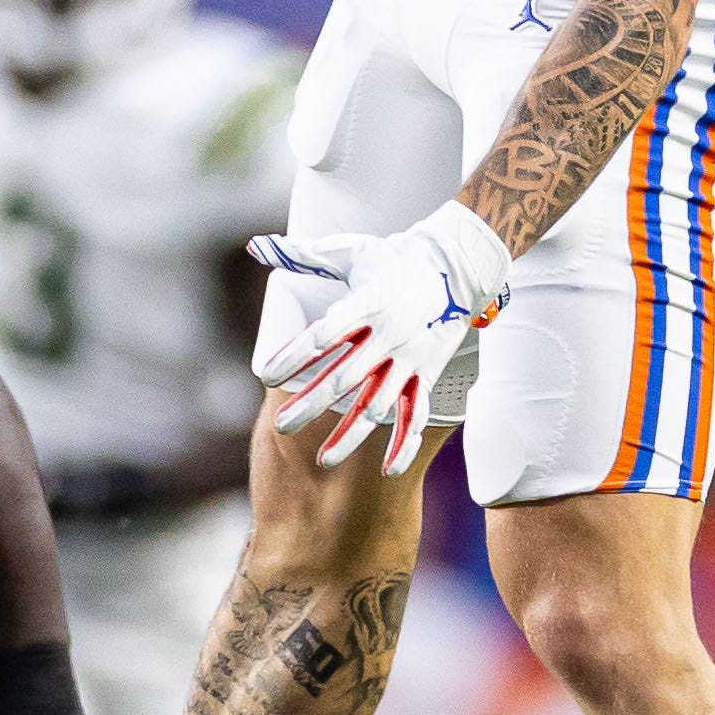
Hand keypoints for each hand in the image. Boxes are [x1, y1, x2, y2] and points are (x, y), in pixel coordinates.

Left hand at [252, 202, 511, 476]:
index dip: (295, 355)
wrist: (458, 264)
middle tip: (282, 426)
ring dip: (353, 434)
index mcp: (368, 303)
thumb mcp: (350, 250)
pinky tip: (387, 469)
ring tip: (324, 459)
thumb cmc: (396, 258)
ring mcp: (410, 359)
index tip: (266, 374)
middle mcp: (389, 335)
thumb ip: (302, 255)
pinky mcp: (426, 373)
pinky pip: (417, 413)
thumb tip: (256, 246)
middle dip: (312, 404)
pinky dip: (406, 443)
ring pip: (380, 404)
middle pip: (346, 377)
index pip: (326, 334)